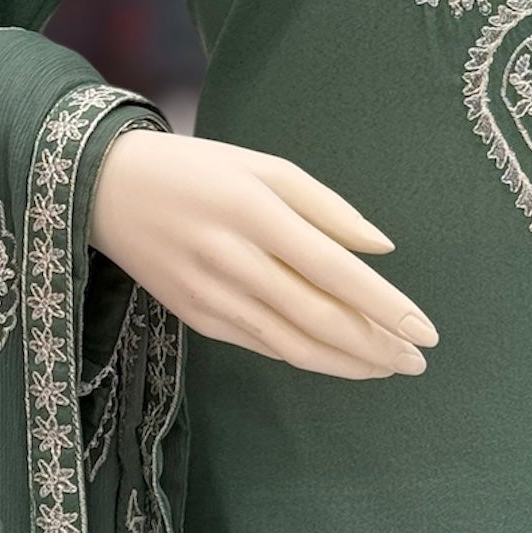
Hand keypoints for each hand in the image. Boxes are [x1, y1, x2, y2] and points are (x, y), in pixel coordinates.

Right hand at [89, 128, 438, 379]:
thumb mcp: (263, 165)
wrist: (107, 190)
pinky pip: (262, 345)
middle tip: (417, 360)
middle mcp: (233, 259)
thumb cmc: (199, 168)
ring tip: (389, 367)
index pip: (333, 270)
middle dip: (375, 345)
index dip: (383, 305)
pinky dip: (306, 356)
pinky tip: (338, 358)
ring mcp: (211, 295)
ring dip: (347, 362)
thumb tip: (382, 250)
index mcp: (255, 210)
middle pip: (317, 317)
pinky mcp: (196, 317)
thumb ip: (327, 207)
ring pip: (292, 344)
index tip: (424, 330)